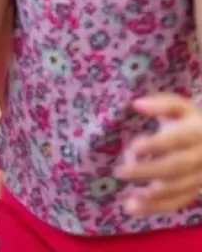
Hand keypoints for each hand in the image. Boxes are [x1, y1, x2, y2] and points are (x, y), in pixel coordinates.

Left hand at [117, 94, 201, 215]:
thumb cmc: (189, 121)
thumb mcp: (179, 106)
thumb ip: (160, 103)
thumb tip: (136, 104)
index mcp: (196, 132)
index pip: (177, 140)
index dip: (157, 145)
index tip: (135, 148)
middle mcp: (200, 157)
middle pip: (175, 167)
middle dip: (147, 171)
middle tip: (120, 173)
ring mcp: (200, 177)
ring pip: (178, 189)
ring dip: (153, 197)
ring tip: (129, 199)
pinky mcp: (195, 190)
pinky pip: (178, 202)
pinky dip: (157, 208)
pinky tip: (134, 208)